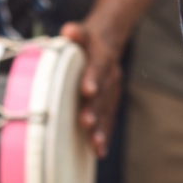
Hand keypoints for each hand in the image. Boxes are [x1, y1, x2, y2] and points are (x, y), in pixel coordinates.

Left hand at [59, 18, 124, 157]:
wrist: (108, 42)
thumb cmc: (88, 41)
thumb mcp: (83, 32)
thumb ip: (77, 32)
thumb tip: (69, 31)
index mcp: (102, 57)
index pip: (97, 66)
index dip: (92, 78)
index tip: (87, 90)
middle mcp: (111, 75)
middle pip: (103, 93)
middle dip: (95, 109)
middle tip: (85, 123)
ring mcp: (112, 91)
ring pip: (107, 110)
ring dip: (101, 127)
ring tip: (94, 143)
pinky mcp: (111, 103)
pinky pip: (109, 120)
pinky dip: (104, 134)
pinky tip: (99, 151)